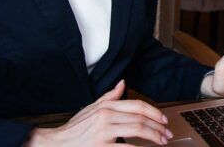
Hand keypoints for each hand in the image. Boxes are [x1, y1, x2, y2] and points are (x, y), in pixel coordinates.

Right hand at [26, 80, 172, 145]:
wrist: (57, 144)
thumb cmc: (75, 129)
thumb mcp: (91, 108)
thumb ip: (109, 97)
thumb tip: (122, 83)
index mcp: (106, 107)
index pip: (137, 105)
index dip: (154, 112)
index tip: (163, 120)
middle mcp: (105, 117)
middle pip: (140, 118)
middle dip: (158, 127)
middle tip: (167, 133)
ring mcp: (103, 132)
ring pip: (137, 130)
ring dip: (154, 136)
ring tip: (161, 141)